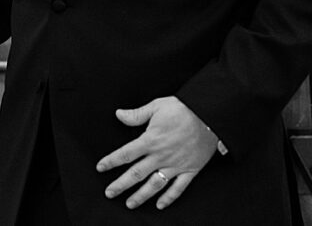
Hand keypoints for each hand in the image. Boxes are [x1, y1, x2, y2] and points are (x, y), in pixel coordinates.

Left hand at [96, 96, 217, 209]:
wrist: (210, 115)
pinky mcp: (190, 170)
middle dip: (121, 185)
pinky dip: (169, 198)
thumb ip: (137, 114)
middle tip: (109, 193)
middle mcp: (161, 156)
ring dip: (141, 196)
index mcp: (151, 140)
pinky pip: (178, 188)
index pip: (126, 154)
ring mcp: (176, 165)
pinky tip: (160, 205)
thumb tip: (118, 114)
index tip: (100, 168)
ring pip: (155, 185)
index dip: (111, 161)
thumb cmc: (183, 109)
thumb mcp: (157, 106)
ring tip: (130, 204)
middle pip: (136, 174)